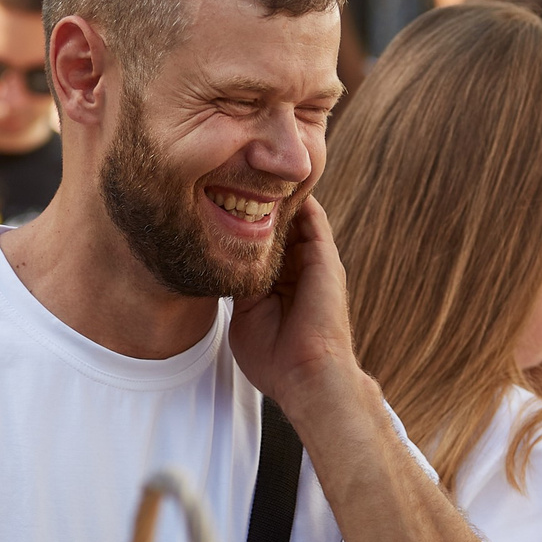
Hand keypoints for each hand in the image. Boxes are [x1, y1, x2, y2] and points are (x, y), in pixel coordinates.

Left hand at [228, 195, 359, 420]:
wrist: (307, 374)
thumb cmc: (274, 358)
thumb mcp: (244, 317)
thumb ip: (236, 290)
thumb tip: (217, 265)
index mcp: (278, 284)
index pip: (260, 244)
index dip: (241, 222)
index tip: (217, 200)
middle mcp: (297, 268)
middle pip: (276, 225)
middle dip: (256, 201)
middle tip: (231, 173)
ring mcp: (312, 261)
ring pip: (294, 216)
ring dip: (275, 194)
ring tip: (251, 166)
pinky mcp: (324, 256)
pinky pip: (312, 216)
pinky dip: (297, 197)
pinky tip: (275, 178)